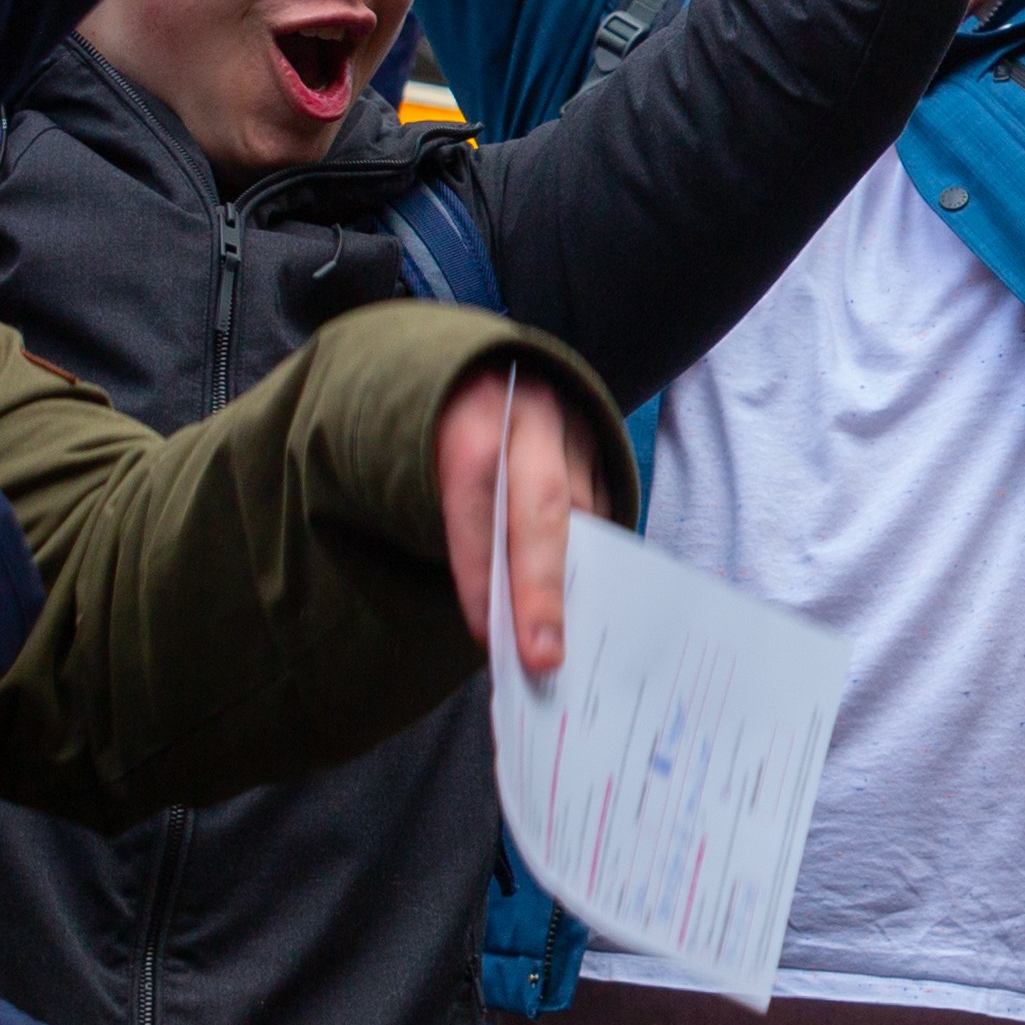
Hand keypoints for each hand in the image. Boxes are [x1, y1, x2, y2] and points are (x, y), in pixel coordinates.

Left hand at [435, 359, 614, 681]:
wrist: (479, 368)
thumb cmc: (439, 429)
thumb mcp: (423, 462)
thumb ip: (454, 525)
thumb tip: (487, 615)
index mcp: (470, 411)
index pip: (475, 499)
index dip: (480, 571)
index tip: (486, 634)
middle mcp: (529, 412)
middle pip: (542, 506)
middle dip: (541, 587)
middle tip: (544, 656)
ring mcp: (574, 422)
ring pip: (581, 511)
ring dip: (571, 579)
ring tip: (560, 638)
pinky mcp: (600, 440)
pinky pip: (601, 508)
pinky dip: (589, 555)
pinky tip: (579, 593)